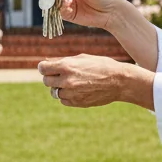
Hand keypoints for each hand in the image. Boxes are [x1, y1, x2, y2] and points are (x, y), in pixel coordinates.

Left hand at [38, 53, 154, 109]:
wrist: (119, 81)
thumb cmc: (101, 65)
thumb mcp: (82, 58)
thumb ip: (63, 61)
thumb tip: (47, 62)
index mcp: (67, 66)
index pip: (42, 68)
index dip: (45, 67)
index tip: (48, 67)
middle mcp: (67, 80)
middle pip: (46, 81)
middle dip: (51, 77)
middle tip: (60, 74)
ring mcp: (71, 93)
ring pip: (54, 92)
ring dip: (59, 87)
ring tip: (72, 82)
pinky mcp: (77, 103)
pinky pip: (63, 100)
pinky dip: (66, 96)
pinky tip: (77, 90)